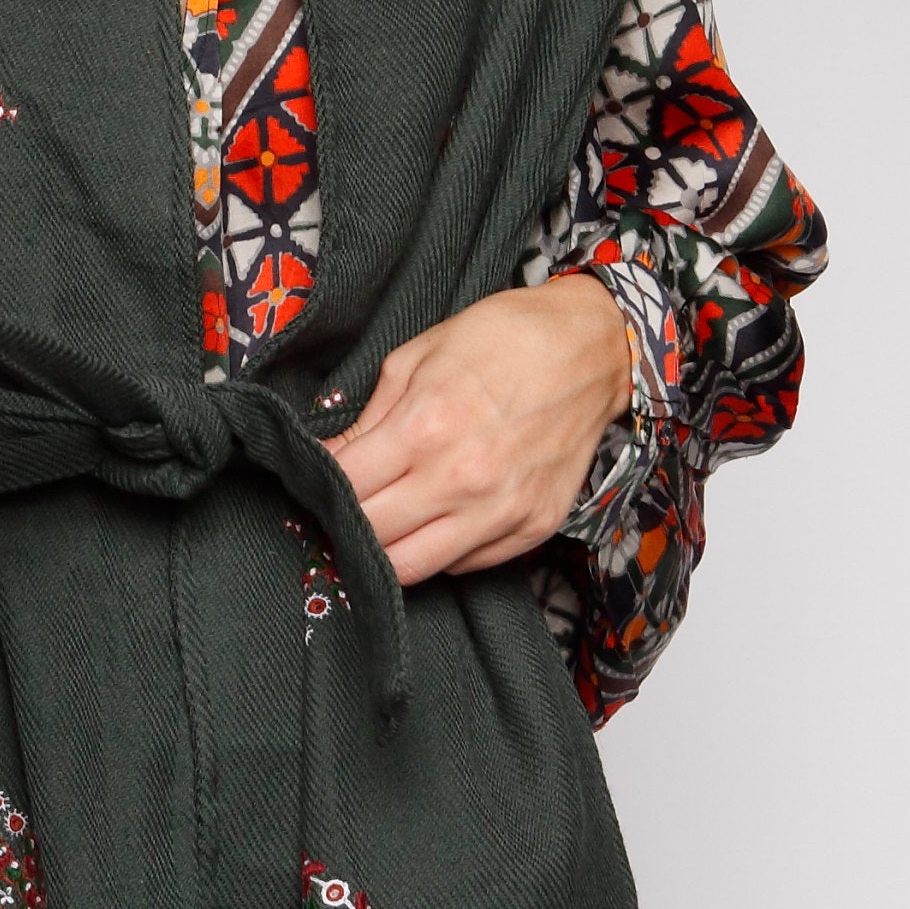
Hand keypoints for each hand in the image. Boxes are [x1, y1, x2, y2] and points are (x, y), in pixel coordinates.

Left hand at [323, 275, 631, 585]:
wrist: (593, 348)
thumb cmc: (502, 339)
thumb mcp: (417, 357)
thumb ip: (368, 418)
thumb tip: (330, 459)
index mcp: (425, 426)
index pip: (344, 487)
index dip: (320, 487)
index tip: (317, 482)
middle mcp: (462, 478)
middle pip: (371, 536)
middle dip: (344, 523)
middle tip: (342, 508)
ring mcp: (501, 511)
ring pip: (412, 569)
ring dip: (385, 552)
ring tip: (382, 525)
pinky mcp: (532, 528)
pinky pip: (463, 565)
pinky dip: (437, 550)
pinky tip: (434, 519)